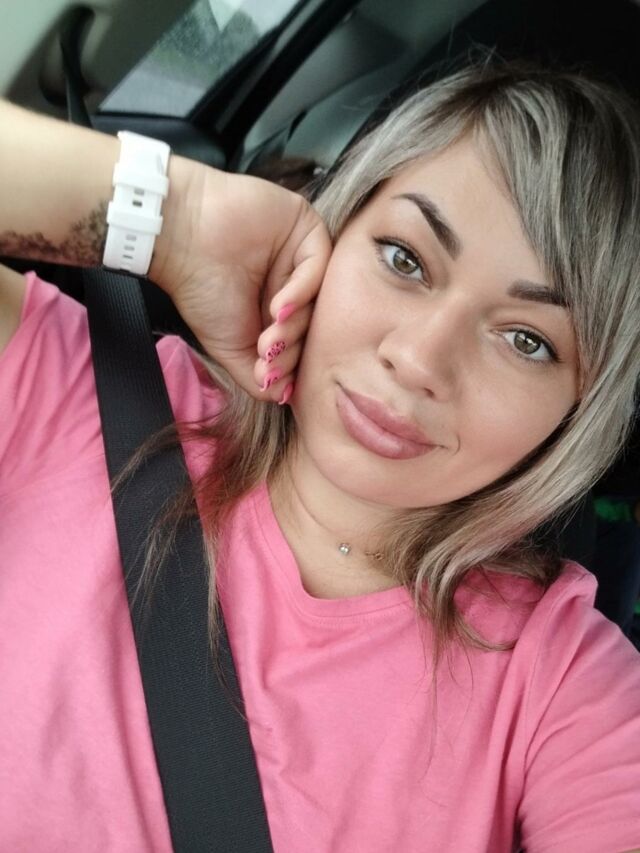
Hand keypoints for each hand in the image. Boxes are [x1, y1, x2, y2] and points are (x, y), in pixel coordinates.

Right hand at [150, 158, 331, 401]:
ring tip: (268, 338)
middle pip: (314, 321)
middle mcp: (294, 280)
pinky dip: (301, 292)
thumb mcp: (230, 346)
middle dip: (291, 347)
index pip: (302, 340)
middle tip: (266, 356)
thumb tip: (284, 398)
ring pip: (319, 298)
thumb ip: (258, 375)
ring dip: (295, 325)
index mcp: (279, 307)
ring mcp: (302, 254)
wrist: (178, 238)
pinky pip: (318, 266)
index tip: (266, 374)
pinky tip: (278, 307)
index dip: (288, 362)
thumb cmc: (199, 289)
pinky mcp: (306, 228)